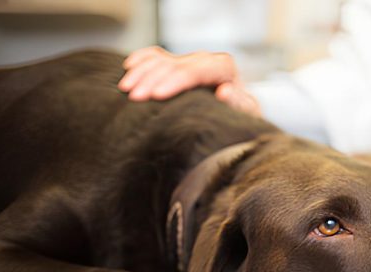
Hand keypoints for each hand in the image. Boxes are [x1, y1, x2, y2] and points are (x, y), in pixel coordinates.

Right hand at [119, 46, 261, 115]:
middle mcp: (205, 59)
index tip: (157, 95)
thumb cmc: (240, 116)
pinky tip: (129, 66)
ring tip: (125, 88)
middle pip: (173, 65)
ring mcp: (189, 60)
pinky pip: (156, 56)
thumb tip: (224, 91)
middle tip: (134, 97)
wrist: (237, 113)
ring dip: (141, 72)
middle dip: (152, 80)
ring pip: (161, 59)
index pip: (194, 71)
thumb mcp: (244, 113)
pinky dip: (141, 59)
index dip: (174, 82)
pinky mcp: (178, 63)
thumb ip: (237, 102)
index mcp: (222, 67)